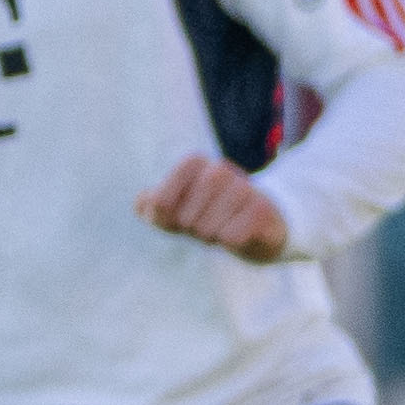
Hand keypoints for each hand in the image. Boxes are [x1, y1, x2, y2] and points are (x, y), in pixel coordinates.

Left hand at [136, 156, 291, 262]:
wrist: (258, 229)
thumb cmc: (208, 215)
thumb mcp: (175, 211)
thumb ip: (151, 207)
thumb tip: (142, 204)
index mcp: (194, 163)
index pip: (161, 201)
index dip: (165, 218)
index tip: (175, 218)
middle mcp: (219, 169)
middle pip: (184, 218)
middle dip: (190, 230)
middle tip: (203, 227)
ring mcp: (244, 187)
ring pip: (207, 228)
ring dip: (210, 237)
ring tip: (220, 231)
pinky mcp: (262, 209)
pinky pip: (232, 236)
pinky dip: (230, 241)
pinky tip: (241, 234)